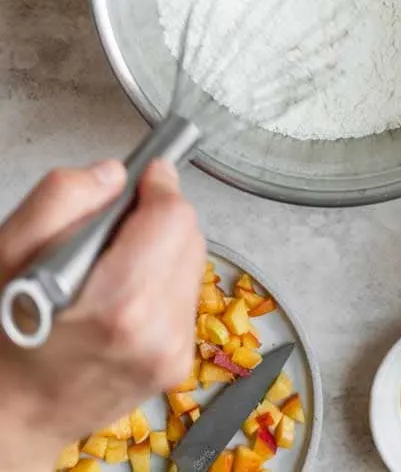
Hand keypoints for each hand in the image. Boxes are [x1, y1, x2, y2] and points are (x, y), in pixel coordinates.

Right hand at [0, 159, 205, 470]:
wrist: (15, 415)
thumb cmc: (7, 336)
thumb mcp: (9, 252)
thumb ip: (62, 199)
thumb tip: (115, 174)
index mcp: (119, 305)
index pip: (173, 216)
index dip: (156, 188)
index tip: (137, 182)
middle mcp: (158, 333)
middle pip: (189, 234)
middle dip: (156, 218)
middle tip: (110, 231)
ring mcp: (174, 353)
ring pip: (193, 260)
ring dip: (162, 248)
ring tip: (113, 267)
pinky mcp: (180, 362)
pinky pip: (187, 292)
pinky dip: (163, 280)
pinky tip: (124, 295)